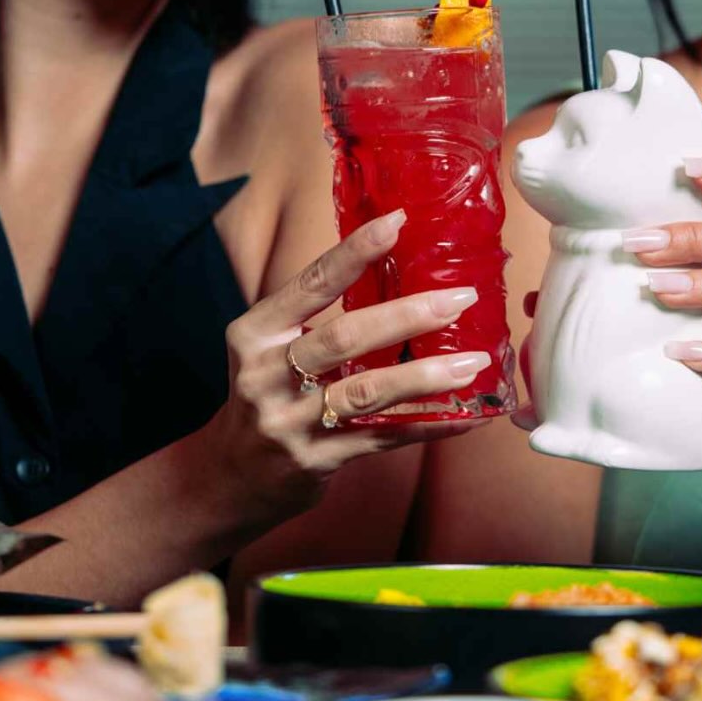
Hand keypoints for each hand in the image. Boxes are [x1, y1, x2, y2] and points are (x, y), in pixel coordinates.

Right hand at [205, 210, 488, 522]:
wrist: (229, 478)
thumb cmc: (266, 394)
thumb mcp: (270, 347)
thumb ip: (317, 316)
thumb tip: (397, 271)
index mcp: (256, 333)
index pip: (312, 284)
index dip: (355, 252)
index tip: (397, 222)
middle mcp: (266, 375)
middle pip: (345, 336)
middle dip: (408, 315)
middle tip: (460, 299)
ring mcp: (289, 422)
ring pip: (367, 392)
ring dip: (425, 375)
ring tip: (472, 361)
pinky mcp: (314, 461)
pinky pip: (381, 438)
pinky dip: (426, 425)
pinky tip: (463, 416)